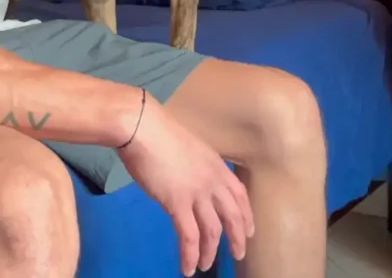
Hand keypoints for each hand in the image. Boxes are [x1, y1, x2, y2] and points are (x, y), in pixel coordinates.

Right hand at [116, 98, 253, 275]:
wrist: (143, 128)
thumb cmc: (158, 132)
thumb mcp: (189, 148)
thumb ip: (195, 167)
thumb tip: (190, 180)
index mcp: (217, 166)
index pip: (240, 195)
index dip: (246, 215)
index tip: (249, 230)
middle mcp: (213, 181)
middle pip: (233, 216)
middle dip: (237, 238)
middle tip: (238, 254)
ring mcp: (197, 192)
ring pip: (212, 230)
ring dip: (210, 251)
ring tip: (206, 265)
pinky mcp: (177, 203)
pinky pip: (189, 236)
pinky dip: (190, 254)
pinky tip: (188, 267)